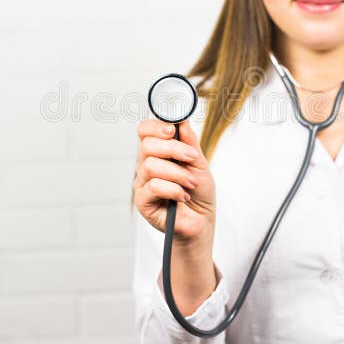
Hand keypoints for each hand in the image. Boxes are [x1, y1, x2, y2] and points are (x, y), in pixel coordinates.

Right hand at [133, 118, 215, 244]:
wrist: (201, 221)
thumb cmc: (199, 193)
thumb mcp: (199, 164)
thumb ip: (190, 143)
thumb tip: (183, 121)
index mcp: (158, 153)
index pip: (145, 131)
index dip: (155, 126)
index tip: (172, 130)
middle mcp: (146, 165)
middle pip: (147, 145)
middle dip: (173, 149)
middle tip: (192, 158)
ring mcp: (142, 183)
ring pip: (150, 166)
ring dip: (177, 173)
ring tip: (191, 183)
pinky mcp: (142, 201)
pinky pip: (153, 187)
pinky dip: (173, 189)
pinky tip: (183, 196)